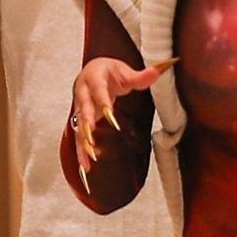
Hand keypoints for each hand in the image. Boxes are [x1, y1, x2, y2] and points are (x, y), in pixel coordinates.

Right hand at [71, 53, 172, 175]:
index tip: (110, 114)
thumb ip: (141, 76)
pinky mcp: (80, 119)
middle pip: (83, 107)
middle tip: (91, 137)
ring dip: (83, 141)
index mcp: (94, 76)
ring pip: (79, 124)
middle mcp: (82, 91)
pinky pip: (79, 136)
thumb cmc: (110, 72)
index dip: (103, 101)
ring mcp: (79, 106)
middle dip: (87, 123)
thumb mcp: (126, 72)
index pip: (98, 89)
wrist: (94, 70)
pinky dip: (81, 151)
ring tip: (89, 157)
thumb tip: (158, 71)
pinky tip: (85, 165)